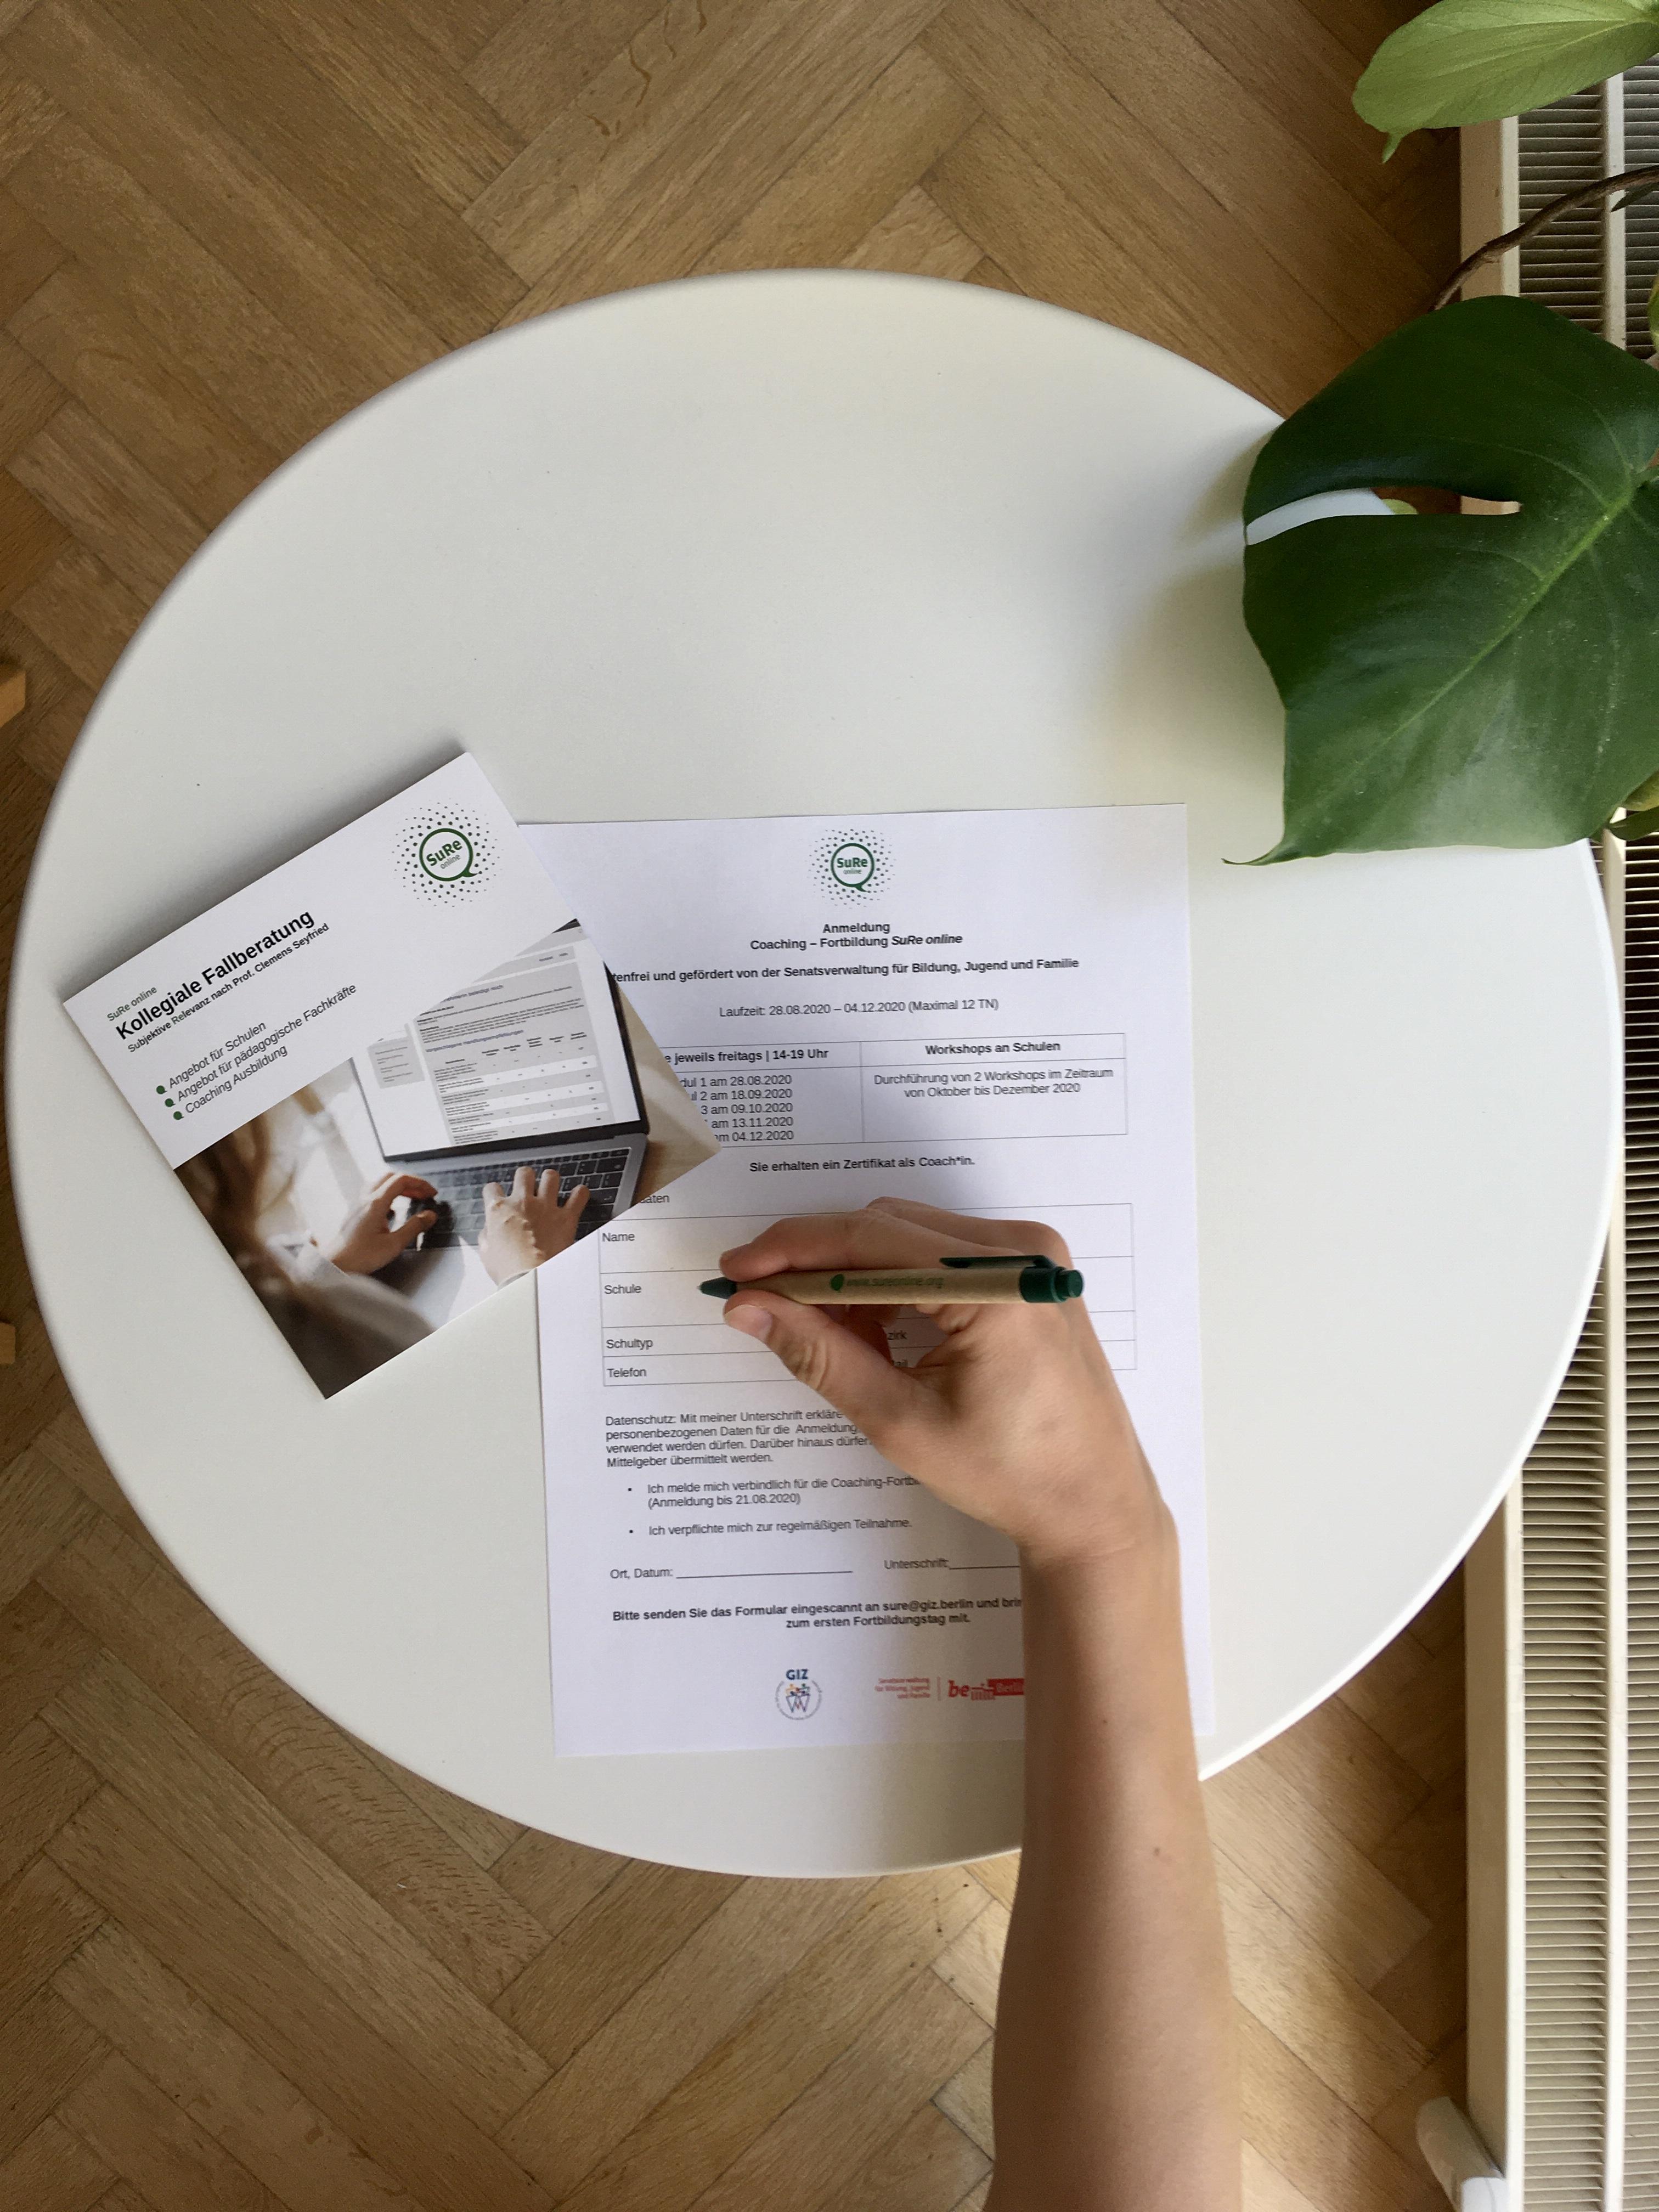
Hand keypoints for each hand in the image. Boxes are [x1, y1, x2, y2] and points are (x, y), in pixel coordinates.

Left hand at [325, 1172, 437, 1273]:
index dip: (420, 1183)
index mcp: (376, 1203)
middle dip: (411, 1183)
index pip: (401, 1180)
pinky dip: (387, 1195)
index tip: (431, 1192)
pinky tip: (392, 1210)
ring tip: (410, 1198)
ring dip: (398, 1187)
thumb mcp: (394, 1244)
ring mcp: (358, 1205)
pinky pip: (372, 1194)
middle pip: (390, 1177)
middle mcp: (365, 1200)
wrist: (335, 1264)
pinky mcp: (355, 1213)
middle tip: (423, 1194)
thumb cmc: (359, 1256)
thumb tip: (430, 1216)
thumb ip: (414, 1227)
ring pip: (380, 1184)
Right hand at [478, 1166, 590, 1285]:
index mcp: (499, 1210)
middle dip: (525, 1178)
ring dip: (550, 1181)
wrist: (530, 1278)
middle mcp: (522, 1203)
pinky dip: (580, 1194)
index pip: (493, 1188)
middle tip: (527, 1187)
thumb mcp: (486, 1252)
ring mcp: (546, 1207)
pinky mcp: (566, 1217)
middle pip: (524, 1174)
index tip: (499, 1198)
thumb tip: (489, 1230)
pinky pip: (579, 1196)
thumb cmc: (508, 1268)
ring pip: (550, 1177)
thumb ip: (487, 1235)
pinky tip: (578, 1195)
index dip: (495, 1193)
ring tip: (551, 1187)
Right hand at [719, 1198, 1165, 1570]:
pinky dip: (897, 1283)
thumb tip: (749, 1309)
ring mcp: (1031, 1256)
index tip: (735, 1269)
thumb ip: (821, 1356)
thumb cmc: (1009, 1476)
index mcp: (995, 1287)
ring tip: (827, 1337)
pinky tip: (875, 1332)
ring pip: (911, 1237)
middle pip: (887, 1228)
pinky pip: (943, 1254)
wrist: (1095, 1504)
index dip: (791, 1249)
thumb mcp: (901, 1421)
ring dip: (857, 1275)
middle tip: (763, 1306)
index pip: (868, 1240)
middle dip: (819, 1263)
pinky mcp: (1032, 1270)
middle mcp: (1019, 1252)